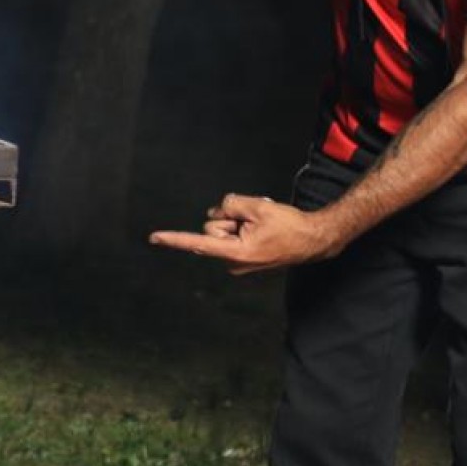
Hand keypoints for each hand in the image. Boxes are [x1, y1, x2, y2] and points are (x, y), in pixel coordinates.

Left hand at [149, 194, 345, 275]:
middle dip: (229, 217)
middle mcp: (232, 261)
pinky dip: (243, 227)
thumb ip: (232, 204)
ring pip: (223, 229)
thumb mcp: (258, 207)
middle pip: (212, 227)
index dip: (174, 239)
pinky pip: (232, 234)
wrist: (313, 240)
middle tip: (256, 220)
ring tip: (262, 225)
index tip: (153, 238)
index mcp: (235, 253)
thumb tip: (220, 209)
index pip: (197, 242)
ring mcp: (237, 261)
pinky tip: (262, 229)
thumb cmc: (290, 226)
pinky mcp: (242, 257)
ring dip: (239, 221)